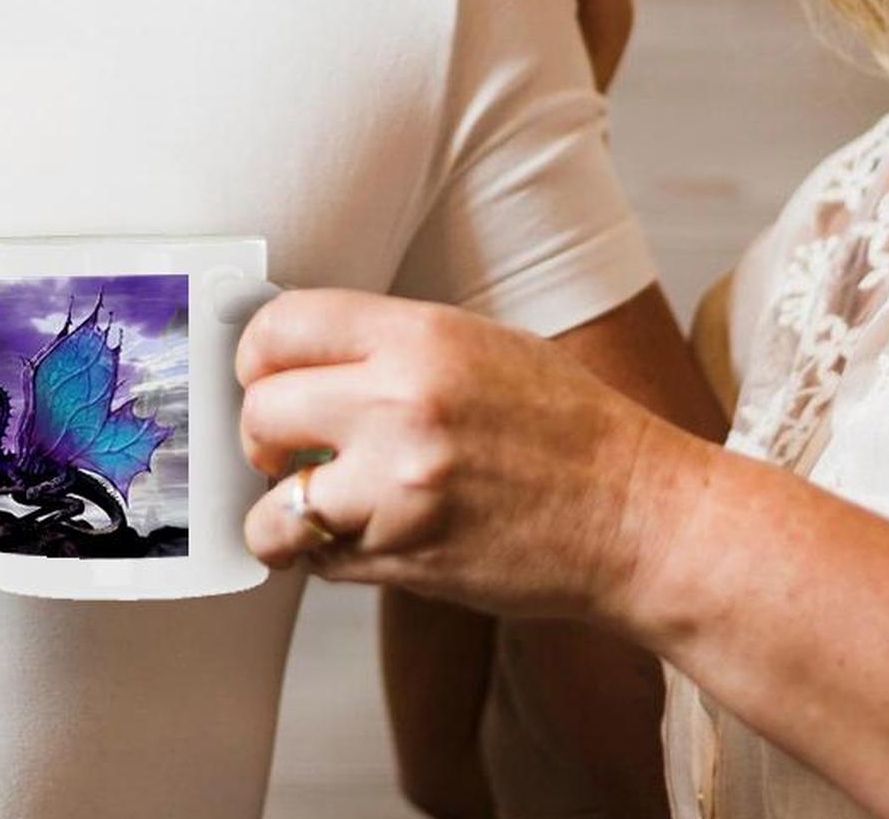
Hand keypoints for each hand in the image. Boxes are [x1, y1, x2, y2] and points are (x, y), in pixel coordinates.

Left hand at [236, 288, 686, 628]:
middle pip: (260, 413)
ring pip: (271, 507)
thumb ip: (387, 343)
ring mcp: (399, 490)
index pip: (282, 326)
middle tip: (289, 446)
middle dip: (263, 435)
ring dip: (280, 510)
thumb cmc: (561, 422)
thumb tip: (299, 354)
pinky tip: (362, 534)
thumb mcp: (476, 342)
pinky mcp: (404, 561)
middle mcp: (401, 405)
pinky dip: (323, 555)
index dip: (257, 354)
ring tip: (312, 502)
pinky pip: (316, 562)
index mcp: (420, 336)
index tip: (264, 374)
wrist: (630, 512)